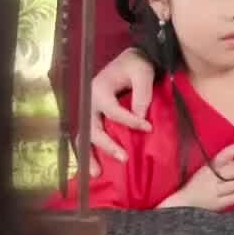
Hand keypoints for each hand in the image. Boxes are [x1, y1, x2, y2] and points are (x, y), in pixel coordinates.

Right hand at [83, 49, 155, 175]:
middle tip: (123, 158)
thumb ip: (142, 94)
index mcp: (99, 89)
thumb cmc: (136, 65)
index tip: (148, 128)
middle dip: (106, 145)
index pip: (113, 111)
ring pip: (85, 136)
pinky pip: (89, 136)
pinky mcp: (95, 117)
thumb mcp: (142, 73)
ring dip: (89, 155)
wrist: (130, 60)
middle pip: (93, 128)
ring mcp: (90, 111)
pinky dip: (90, 152)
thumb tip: (140, 118)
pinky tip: (95, 168)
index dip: (130, 122)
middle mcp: (90, 102)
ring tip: (96, 174)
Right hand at [159, 140, 233, 210]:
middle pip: (231, 171)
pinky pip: (230, 199)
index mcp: (208, 167)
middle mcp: (208, 178)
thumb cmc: (201, 184)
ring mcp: (211, 192)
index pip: (226, 154)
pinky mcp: (214, 205)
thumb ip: (231, 165)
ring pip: (232, 185)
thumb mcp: (212, 170)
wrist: (184, 203)